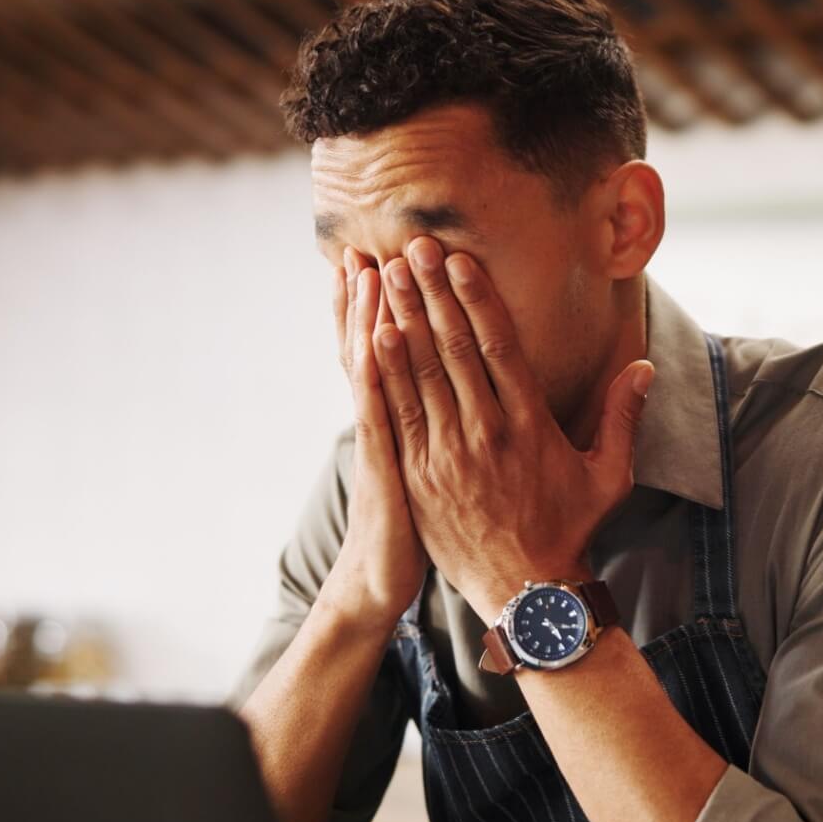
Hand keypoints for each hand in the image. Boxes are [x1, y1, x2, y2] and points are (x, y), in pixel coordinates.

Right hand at [324, 248, 427, 626]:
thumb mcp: (426, 472)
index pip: (398, 349)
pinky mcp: (387, 463)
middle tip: (376, 243)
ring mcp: (384, 438)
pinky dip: (373, 370)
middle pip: (382, 344)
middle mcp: (390, 418)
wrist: (386, 578)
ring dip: (370, 315)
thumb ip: (440, 428)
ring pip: (374, 366)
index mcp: (408, 416)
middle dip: (382, 294)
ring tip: (368, 266)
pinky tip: (372, 334)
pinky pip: (379, 409)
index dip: (396, 306)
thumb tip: (454, 397)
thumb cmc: (421, 526)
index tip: (398, 261)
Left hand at [370, 236, 653, 622]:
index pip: (497, 344)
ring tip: (384, 275)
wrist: (524, 589)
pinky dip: (382, 373)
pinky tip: (370, 337)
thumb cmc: (569, 526)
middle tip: (411, 248)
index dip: (475, 297)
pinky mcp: (417, 476)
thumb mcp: (609, 474)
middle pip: (452, 346)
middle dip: (429, 292)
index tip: (458, 260)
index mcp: (530, 423)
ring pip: (418, 372)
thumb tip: (644, 367)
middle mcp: (485, 431)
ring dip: (400, 318)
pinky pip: (396, 414)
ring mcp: (446, 454)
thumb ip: (624, 416)